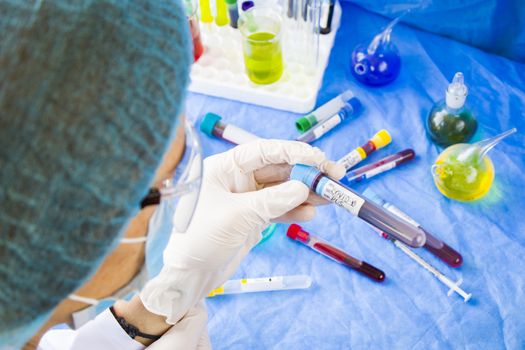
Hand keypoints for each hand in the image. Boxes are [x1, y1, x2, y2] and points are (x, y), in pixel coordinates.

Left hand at [140, 139, 344, 324]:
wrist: (187, 275)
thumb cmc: (199, 238)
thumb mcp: (237, 216)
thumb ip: (272, 200)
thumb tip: (303, 187)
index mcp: (225, 167)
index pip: (264, 150)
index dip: (294, 152)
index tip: (319, 159)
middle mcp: (236, 178)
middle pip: (278, 169)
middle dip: (305, 173)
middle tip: (333, 177)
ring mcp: (246, 199)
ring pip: (282, 189)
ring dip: (305, 192)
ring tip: (329, 197)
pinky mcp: (252, 218)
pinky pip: (279, 209)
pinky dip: (295, 211)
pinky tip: (310, 213)